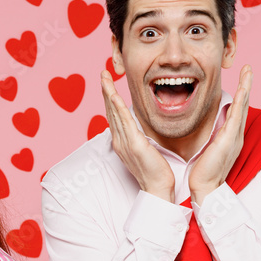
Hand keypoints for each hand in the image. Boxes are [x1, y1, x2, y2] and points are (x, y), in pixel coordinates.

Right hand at [100, 70, 174, 201]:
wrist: (157, 187)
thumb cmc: (155, 171)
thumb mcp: (144, 150)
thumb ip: (139, 137)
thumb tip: (137, 129)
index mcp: (122, 141)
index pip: (113, 115)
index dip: (109, 98)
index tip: (108, 83)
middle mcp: (119, 140)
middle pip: (109, 111)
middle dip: (105, 90)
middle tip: (102, 73)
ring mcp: (124, 142)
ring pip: (114, 113)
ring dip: (108, 93)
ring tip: (105, 78)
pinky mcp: (134, 144)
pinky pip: (124, 122)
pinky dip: (117, 108)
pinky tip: (114, 95)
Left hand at [189, 65, 252, 203]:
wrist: (205, 188)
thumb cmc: (202, 173)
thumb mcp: (207, 151)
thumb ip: (209, 139)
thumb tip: (205, 131)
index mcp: (229, 137)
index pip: (236, 112)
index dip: (239, 95)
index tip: (240, 80)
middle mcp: (235, 135)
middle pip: (244, 105)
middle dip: (247, 86)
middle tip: (248, 69)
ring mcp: (234, 137)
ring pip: (243, 106)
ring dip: (246, 87)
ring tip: (248, 71)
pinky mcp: (230, 139)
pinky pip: (237, 116)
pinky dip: (241, 100)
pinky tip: (243, 88)